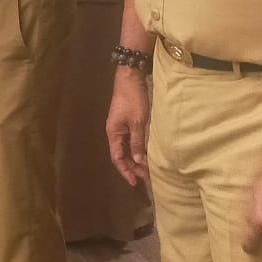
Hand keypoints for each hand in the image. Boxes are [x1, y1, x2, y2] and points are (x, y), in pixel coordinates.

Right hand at [106, 69, 150, 185]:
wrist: (130, 79)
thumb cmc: (133, 99)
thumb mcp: (138, 122)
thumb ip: (137, 142)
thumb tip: (138, 160)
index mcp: (114, 133)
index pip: (117, 158)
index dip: (126, 171)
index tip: (135, 182)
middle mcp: (114, 132)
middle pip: (121, 154)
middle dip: (132, 166)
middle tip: (146, 176)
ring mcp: (120, 126)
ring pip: (126, 148)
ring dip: (135, 158)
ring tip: (147, 167)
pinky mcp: (126, 121)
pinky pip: (130, 140)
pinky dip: (137, 148)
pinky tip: (146, 152)